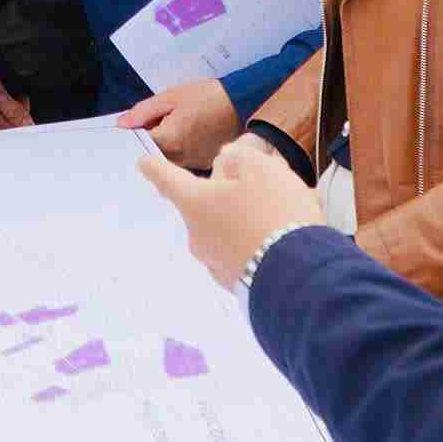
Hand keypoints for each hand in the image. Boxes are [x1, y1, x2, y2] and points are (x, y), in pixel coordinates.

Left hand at [116, 78, 242, 169]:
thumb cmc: (209, 97)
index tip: (137, 127)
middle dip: (150, 144)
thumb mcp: (172, 97)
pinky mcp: (206, 166)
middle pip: (152, 157)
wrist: (245, 103)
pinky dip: (180, 155)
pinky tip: (189, 138)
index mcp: (170, 140)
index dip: (135, 135)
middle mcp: (182, 158)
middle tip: (158, 126)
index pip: (139, 145)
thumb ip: (144, 111)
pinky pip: (184, 165)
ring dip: (165, 151)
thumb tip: (123, 123)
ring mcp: (195, 164)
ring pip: (168, 163)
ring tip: (178, 129)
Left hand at [138, 135, 326, 290]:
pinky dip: (258, 242)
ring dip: (247, 218)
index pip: (167, 178)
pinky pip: (243, 252)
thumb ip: (238, 158)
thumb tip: (225, 164)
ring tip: (286, 213)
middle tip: (263, 186)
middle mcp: (197, 235)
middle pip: (204, 204)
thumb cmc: (274, 213)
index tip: (143, 163)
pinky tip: (287, 238)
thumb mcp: (260, 168)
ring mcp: (215, 263)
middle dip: (228, 194)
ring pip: (227, 228)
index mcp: (194, 203)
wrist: (299, 277)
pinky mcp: (237, 283)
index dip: (156, 167)